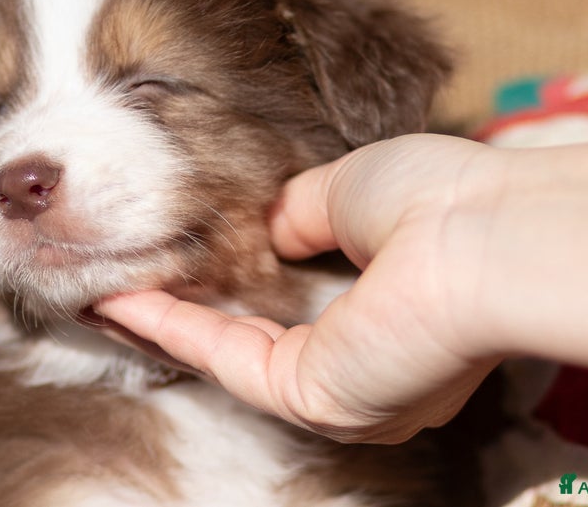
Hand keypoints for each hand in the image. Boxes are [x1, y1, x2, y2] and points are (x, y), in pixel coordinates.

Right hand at [97, 134, 504, 443]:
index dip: (230, 275)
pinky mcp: (313, 397)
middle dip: (183, 301)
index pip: (291, 300)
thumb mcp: (351, 190)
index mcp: (383, 312)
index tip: (178, 245)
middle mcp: (361, 364)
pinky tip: (120, 296)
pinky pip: (225, 360)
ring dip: (161, 316)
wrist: (487, 238)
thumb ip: (300, 212)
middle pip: (250, 335)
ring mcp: (337, 388)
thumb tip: (266, 223)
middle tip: (121, 269)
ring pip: (228, 352)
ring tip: (100, 280)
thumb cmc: (440, 200)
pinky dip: (169, 327)